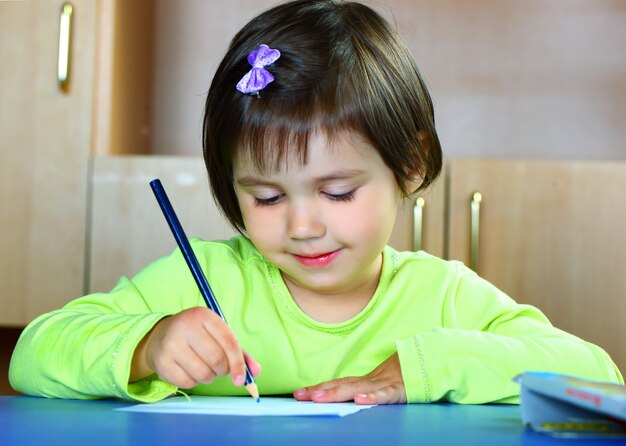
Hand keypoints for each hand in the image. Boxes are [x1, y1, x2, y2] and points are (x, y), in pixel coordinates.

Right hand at [130, 307, 260, 388]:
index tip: (242, 378)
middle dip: (223, 370)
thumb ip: (239, 352)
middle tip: (219, 368)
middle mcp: (186, 327)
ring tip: (203, 366)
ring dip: (209, 377)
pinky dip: (193, 381)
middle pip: (217, 360)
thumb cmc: (197, 336)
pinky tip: (188, 369)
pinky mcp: (162, 362)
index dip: (239, 363)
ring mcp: (171, 344)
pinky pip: (188, 383)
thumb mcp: (218, 335)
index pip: (229, 342)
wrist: (159, 337)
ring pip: (203, 374)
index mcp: (204, 316)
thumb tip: (256, 371)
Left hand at [293, 353, 405, 404]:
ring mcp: (384, 385)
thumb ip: (365, 392)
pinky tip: (360, 400)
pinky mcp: (399, 391)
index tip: (298, 394)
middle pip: (342, 385)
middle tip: (301, 395)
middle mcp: (370, 382)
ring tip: (319, 397)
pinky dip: (372, 397)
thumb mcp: (382, 386)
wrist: (430, 363)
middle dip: (321, 390)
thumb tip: (342, 398)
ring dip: (337, 392)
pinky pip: (384, 395)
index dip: (318, 388)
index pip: (338, 384)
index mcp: (365, 382)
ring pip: (357, 389)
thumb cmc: (405, 377)